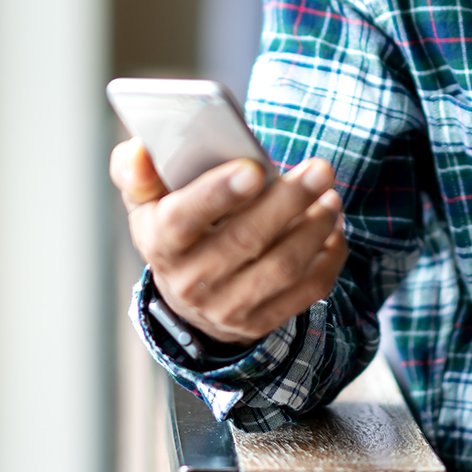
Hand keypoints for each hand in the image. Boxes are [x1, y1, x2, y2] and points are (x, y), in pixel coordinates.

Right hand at [110, 139, 347, 345]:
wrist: (187, 293)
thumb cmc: (173, 226)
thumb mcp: (145, 199)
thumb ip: (137, 170)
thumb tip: (140, 150)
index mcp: (159, 242)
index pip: (182, 219)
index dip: (217, 194)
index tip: (253, 169)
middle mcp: (190, 281)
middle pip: (244, 240)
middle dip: (288, 202)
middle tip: (320, 168)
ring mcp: (227, 307)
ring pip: (282, 267)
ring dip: (314, 227)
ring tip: (330, 194)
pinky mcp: (260, 321)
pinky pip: (306, 291)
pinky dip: (328, 256)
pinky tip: (333, 226)